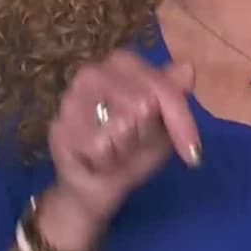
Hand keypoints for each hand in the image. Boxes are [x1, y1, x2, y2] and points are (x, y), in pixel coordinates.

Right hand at [38, 49, 200, 250]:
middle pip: (143, 102)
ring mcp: (70, 98)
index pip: (160, 85)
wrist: (96, 186)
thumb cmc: (133, 150)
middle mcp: (92, 72)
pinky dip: (106, 161)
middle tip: (132, 144)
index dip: (180, 119)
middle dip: (146, 134)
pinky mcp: (58, 127)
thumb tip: (188, 68)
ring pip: (121, 124)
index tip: (192, 153)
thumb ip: (173, 98)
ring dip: (125, 149)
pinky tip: (97, 160)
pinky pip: (99, 147)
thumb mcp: (163, 126)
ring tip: (114, 151)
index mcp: (121, 64)